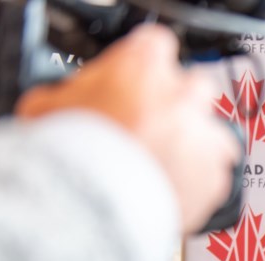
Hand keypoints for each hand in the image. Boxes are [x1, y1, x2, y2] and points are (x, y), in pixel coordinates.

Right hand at [15, 24, 240, 235]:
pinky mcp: (216, 179)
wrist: (93, 210)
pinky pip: (215, 176)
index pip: (155, 47)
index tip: (135, 86)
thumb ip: (72, 95)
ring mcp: (205, 139)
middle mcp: (183, 98)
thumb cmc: (71, 160)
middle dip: (175, 106)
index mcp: (144, 66)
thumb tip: (71, 101)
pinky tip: (169, 191)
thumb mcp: (48, 108)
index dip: (141, 69)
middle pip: (193, 87)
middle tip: (149, 128)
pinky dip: (197, 183)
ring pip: (213, 134)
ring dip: (192, 146)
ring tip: (162, 167)